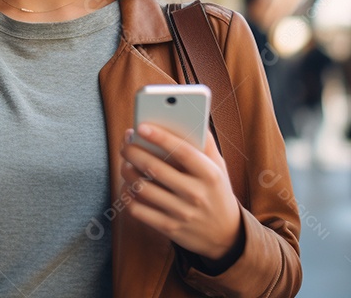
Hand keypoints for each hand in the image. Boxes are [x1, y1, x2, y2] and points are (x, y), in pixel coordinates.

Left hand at [119, 123, 241, 259]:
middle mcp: (196, 194)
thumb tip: (188, 114)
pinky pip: (138, 210)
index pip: (182, 151)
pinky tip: (128, 186)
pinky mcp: (170, 228)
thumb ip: (205, 142)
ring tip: (125, 162)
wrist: (225, 235)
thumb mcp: (219, 167)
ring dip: (127, 171)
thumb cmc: (217, 191)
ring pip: (142, 188)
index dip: (160, 137)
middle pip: (154, 168)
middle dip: (133, 151)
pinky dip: (127, 195)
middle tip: (125, 143)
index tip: (141, 126)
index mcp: (210, 174)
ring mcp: (182, 213)